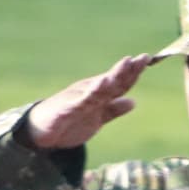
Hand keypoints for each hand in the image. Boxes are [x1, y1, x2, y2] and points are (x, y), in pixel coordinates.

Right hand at [24, 51, 164, 152]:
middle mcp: (89, 91)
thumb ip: (113, 110)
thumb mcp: (97, 118)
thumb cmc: (70, 121)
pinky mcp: (65, 109)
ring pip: (96, 89)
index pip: (119, 81)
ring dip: (109, 80)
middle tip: (138, 58)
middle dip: (124, 70)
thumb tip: (133, 102)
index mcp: (98, 93)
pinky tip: (96, 88)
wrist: (42, 131)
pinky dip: (87, 96)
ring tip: (122, 70)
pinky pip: (77, 103)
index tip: (147, 58)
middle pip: (110, 80)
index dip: (133, 71)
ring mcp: (77, 99)